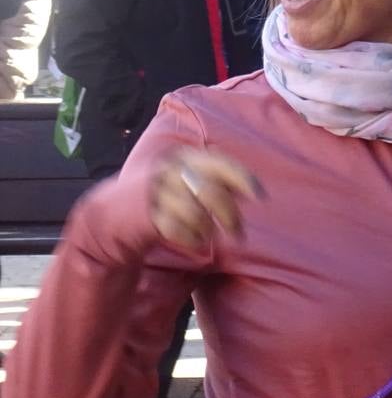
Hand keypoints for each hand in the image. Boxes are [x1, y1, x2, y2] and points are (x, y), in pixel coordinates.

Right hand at [147, 147, 262, 250]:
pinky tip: (197, 241)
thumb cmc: (174, 189)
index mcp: (186, 157)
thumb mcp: (193, 174)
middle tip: (239, 232)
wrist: (125, 205)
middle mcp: (170, 172)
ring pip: (194, 214)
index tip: (260, 196)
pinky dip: (191, 239)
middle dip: (230, 216)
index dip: (242, 179)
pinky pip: (175, 230)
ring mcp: (156, 193)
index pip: (220, 164)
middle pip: (210, 193)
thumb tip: (254, 190)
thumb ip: (221, 178)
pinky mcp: (147, 215)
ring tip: (212, 234)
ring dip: (209, 229)